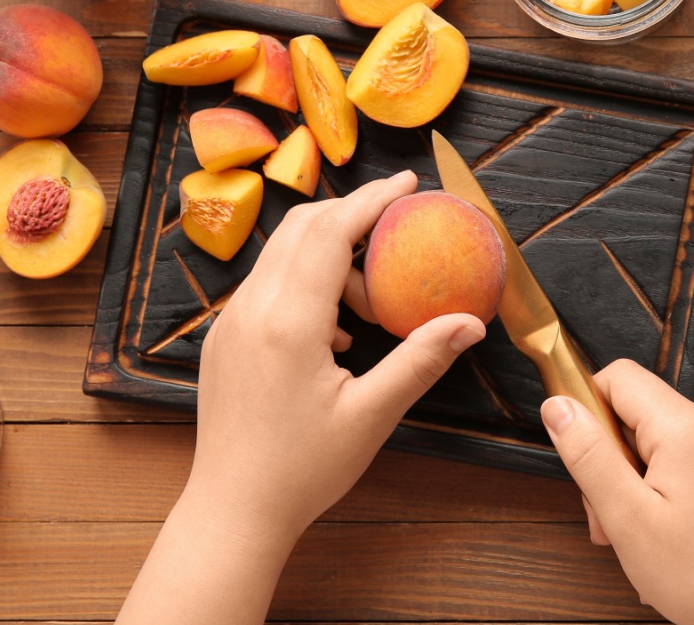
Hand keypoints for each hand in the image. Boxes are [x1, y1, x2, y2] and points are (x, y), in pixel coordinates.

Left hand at [188, 170, 485, 541]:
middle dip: (352, 216)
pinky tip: (336, 333)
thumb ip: (420, 360)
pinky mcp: (223, 340)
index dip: (372, 199)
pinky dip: (305, 283)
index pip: (331, 231)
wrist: (232, 510)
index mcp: (288, 321)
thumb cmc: (301, 470)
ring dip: (329, 255)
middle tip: (398, 229)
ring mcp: (230, 323)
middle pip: (302, 227)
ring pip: (281, 255)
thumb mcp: (371, 416)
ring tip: (372, 306)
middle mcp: (251, 310)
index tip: (408, 183)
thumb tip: (470, 323)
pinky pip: (266, 285)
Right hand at [540, 360, 693, 624]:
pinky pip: (683, 465)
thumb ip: (588, 454)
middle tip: (607, 519)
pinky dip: (662, 495)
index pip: (618, 376)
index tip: (580, 457)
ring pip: (657, 444)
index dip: (587, 409)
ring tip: (635, 540)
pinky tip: (662, 540)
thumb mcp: (627, 517)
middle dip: (610, 462)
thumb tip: (557, 405)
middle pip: (636, 415)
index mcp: (686, 427)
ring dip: (633, 486)